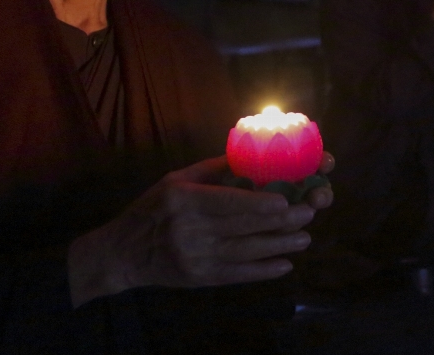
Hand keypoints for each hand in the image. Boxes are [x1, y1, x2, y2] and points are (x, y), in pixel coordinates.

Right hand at [67, 155, 331, 307]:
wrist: (124, 253)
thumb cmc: (153, 209)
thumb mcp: (176, 179)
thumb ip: (214, 169)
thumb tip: (252, 153)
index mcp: (185, 200)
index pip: (229, 202)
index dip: (261, 204)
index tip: (288, 200)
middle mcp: (191, 230)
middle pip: (245, 226)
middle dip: (282, 221)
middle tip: (310, 212)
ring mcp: (197, 257)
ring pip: (248, 252)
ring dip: (281, 245)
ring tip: (305, 237)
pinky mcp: (201, 279)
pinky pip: (239, 275)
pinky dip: (264, 271)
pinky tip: (285, 265)